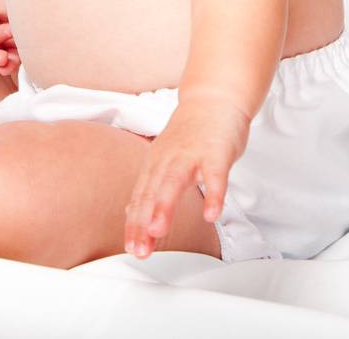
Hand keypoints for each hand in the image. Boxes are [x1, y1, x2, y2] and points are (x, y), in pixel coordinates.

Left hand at [124, 98, 250, 258]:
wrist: (214, 98)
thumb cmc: (191, 134)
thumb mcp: (164, 160)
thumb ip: (150, 188)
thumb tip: (131, 215)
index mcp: (155, 163)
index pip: (141, 197)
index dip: (135, 224)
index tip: (132, 249)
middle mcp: (168, 159)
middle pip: (152, 191)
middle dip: (143, 221)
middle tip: (139, 249)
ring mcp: (192, 154)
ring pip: (175, 181)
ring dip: (165, 206)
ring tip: (158, 230)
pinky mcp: (217, 151)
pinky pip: (215, 175)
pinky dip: (214, 195)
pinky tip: (212, 214)